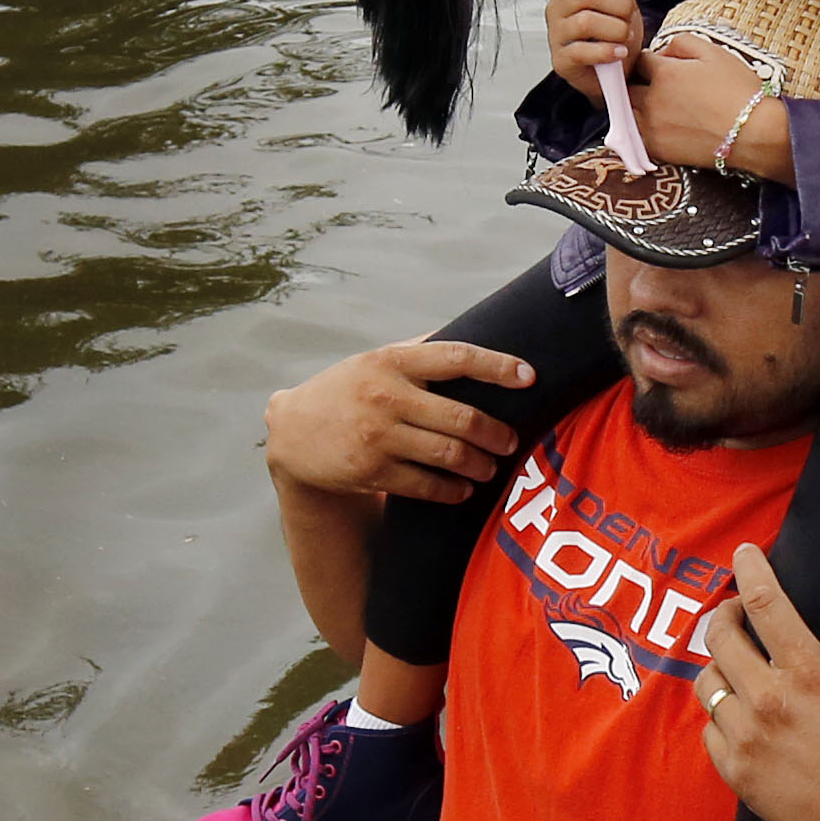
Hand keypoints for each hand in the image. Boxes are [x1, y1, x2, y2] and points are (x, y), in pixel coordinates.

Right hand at [263, 339, 535, 506]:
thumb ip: (419, 350)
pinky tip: (463, 489)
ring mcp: (377, 436)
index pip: (456, 358)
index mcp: (392, 361)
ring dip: (479, 465)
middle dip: (496, 433)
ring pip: (448, 455)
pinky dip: (453, 490)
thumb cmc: (344, 391)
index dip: (498, 366)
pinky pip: (426, 485)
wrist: (290, 434)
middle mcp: (385, 396)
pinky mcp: (370, 471)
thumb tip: (475, 330)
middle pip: (461, 417)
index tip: (529, 376)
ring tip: (489, 467)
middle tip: (510, 441)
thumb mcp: (373, 361)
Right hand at [546, 0, 639, 87]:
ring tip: (623, 37)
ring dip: (616, 29)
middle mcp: (559, 7)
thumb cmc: (615, 32)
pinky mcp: (562, 60)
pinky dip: (607, 51)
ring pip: (586, 21)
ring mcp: (558, 34)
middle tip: (626, 15)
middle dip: (617, 4)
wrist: (620, 72)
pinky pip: (583, 51)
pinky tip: (618, 52)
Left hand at [624, 39, 784, 174]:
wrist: (755, 133)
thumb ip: (681, 42)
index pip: (641, 60)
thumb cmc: (739, 90)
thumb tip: (662, 51)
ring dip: (637, 106)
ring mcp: (652, 127)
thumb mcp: (714, 52)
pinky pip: (637, 135)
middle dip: (639, 83)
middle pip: (628, 87)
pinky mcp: (658, 150)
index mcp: (664, 73)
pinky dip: (643, 128)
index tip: (662, 66)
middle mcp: (652, 101)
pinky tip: (664, 126)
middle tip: (657, 86)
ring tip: (659, 106)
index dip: (652, 60)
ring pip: (627, 112)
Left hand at [691, 548, 819, 820]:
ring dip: (720, 668)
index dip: (750, 568)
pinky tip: (740, 717)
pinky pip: (709, 731)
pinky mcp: (738, 775)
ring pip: (706, 684)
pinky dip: (721, 718)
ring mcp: (748, 739)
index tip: (744, 554)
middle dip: (725, 616)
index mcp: (809, 670)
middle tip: (737, 615)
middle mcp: (770, 699)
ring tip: (737, 669)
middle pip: (719, 637)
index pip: (765, 601)